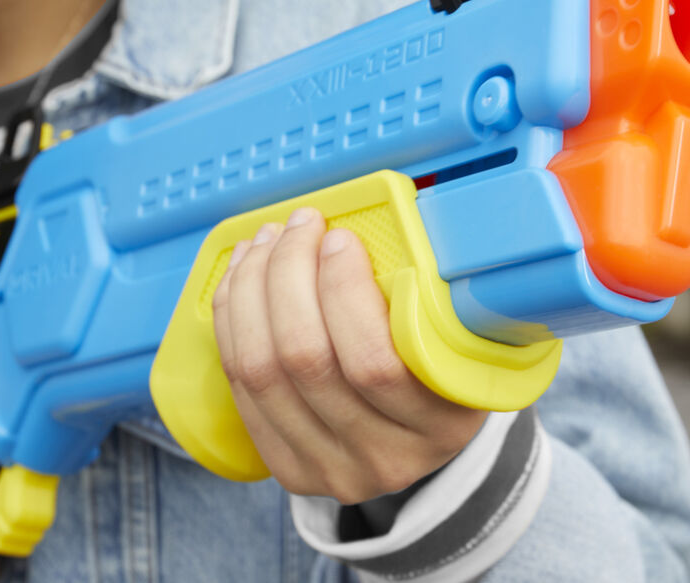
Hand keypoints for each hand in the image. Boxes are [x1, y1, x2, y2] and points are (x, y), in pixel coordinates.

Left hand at [212, 207, 486, 504]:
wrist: (422, 442)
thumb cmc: (440, 370)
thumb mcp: (458, 340)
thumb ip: (427, 296)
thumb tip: (378, 222)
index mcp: (438, 423)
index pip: (373, 360)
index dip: (342, 289)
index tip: (338, 237)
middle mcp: (381, 457)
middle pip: (305, 359)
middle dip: (289, 273)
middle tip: (298, 225)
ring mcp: (326, 466)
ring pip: (260, 370)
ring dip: (251, 289)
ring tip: (265, 241)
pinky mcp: (286, 464)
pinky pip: (239, 385)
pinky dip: (231, 320)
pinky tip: (241, 277)